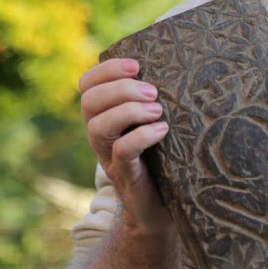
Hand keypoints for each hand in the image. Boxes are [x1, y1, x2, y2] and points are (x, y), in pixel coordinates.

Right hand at [78, 58, 171, 236]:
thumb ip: (155, 97)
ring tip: (157, 110)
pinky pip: (121, 152)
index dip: (106, 70)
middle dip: (120, 89)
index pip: (87, 84)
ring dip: (128, 110)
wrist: (159, 207)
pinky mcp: (125, 176)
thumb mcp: (153, 121)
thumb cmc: (161, 156)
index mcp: (104, 115)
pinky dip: (141, 136)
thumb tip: (181, 60)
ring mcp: (109, 157)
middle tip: (152, 92)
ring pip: (98, 126)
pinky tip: (162, 129)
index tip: (136, 65)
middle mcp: (101, 135)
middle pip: (89, 101)